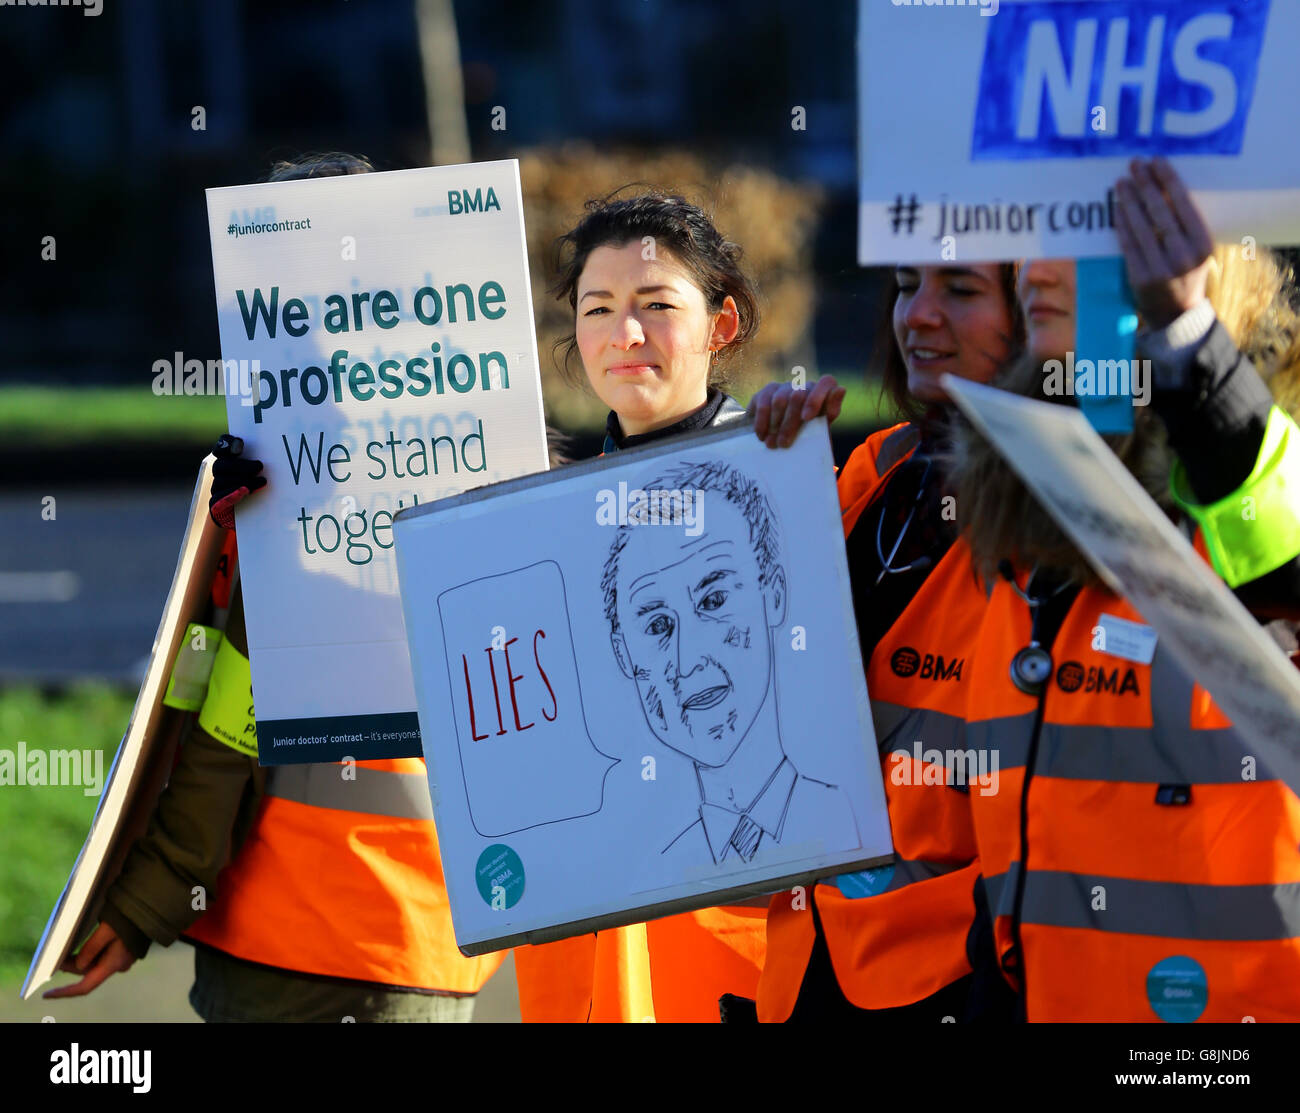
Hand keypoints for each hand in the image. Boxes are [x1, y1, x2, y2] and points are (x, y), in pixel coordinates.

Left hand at [44, 922, 136, 998]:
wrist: (152, 909)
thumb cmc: (130, 918)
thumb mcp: (107, 930)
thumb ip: (91, 948)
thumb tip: (78, 965)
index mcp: (114, 964)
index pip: (85, 986)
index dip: (65, 992)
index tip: (47, 994)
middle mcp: (118, 965)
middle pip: (88, 972)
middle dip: (70, 965)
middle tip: (54, 956)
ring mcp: (122, 959)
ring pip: (95, 964)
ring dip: (79, 958)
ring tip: (64, 949)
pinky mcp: (123, 951)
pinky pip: (102, 957)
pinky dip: (90, 954)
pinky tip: (81, 946)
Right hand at [209, 434, 266, 529]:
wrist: (246, 516)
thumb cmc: (256, 489)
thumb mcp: (259, 475)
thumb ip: (260, 462)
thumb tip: (278, 451)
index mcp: (227, 462)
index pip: (221, 448)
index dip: (227, 443)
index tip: (241, 443)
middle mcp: (219, 474)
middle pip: (221, 465)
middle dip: (241, 465)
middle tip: (260, 466)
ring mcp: (216, 489)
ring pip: (221, 481)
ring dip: (243, 480)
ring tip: (262, 481)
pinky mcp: (216, 505)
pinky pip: (220, 498)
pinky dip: (233, 494)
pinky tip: (245, 491)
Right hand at [748, 375, 845, 448]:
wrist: (784, 440)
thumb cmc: (809, 434)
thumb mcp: (823, 428)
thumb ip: (831, 411)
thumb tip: (841, 389)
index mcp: (824, 392)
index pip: (826, 382)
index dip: (816, 398)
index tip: (806, 418)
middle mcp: (804, 385)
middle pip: (798, 395)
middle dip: (790, 422)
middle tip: (784, 443)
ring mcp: (785, 387)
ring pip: (780, 400)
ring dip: (775, 425)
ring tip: (772, 444)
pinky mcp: (767, 392)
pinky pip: (763, 402)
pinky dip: (761, 422)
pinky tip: (761, 436)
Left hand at [1114, 157, 1214, 329]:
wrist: (1177, 313)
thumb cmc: (1188, 273)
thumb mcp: (1197, 249)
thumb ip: (1186, 225)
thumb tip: (1165, 187)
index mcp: (1203, 244)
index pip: (1183, 204)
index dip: (1168, 180)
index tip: (1157, 161)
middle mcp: (1184, 255)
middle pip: (1160, 211)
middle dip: (1146, 184)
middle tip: (1135, 164)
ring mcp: (1161, 268)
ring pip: (1141, 226)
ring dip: (1129, 200)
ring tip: (1122, 182)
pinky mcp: (1140, 277)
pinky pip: (1128, 244)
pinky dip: (1122, 223)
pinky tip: (1117, 207)